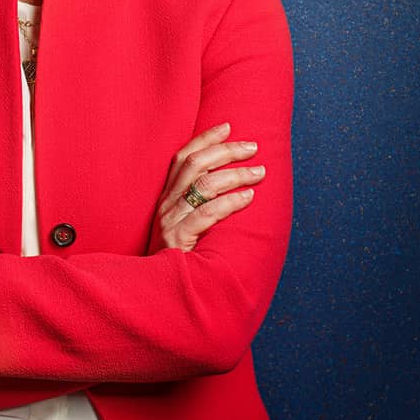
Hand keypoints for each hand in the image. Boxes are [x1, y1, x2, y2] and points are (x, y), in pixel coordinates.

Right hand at [155, 123, 264, 251]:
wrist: (160, 294)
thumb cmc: (181, 259)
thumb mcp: (186, 226)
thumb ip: (200, 206)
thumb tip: (234, 185)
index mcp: (167, 197)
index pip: (183, 156)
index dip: (205, 138)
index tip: (228, 125)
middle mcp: (166, 204)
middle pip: (195, 164)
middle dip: (226, 150)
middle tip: (253, 147)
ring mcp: (169, 220)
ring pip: (203, 184)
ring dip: (235, 174)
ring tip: (259, 173)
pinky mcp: (177, 238)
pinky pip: (206, 213)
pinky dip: (230, 202)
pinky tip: (248, 197)